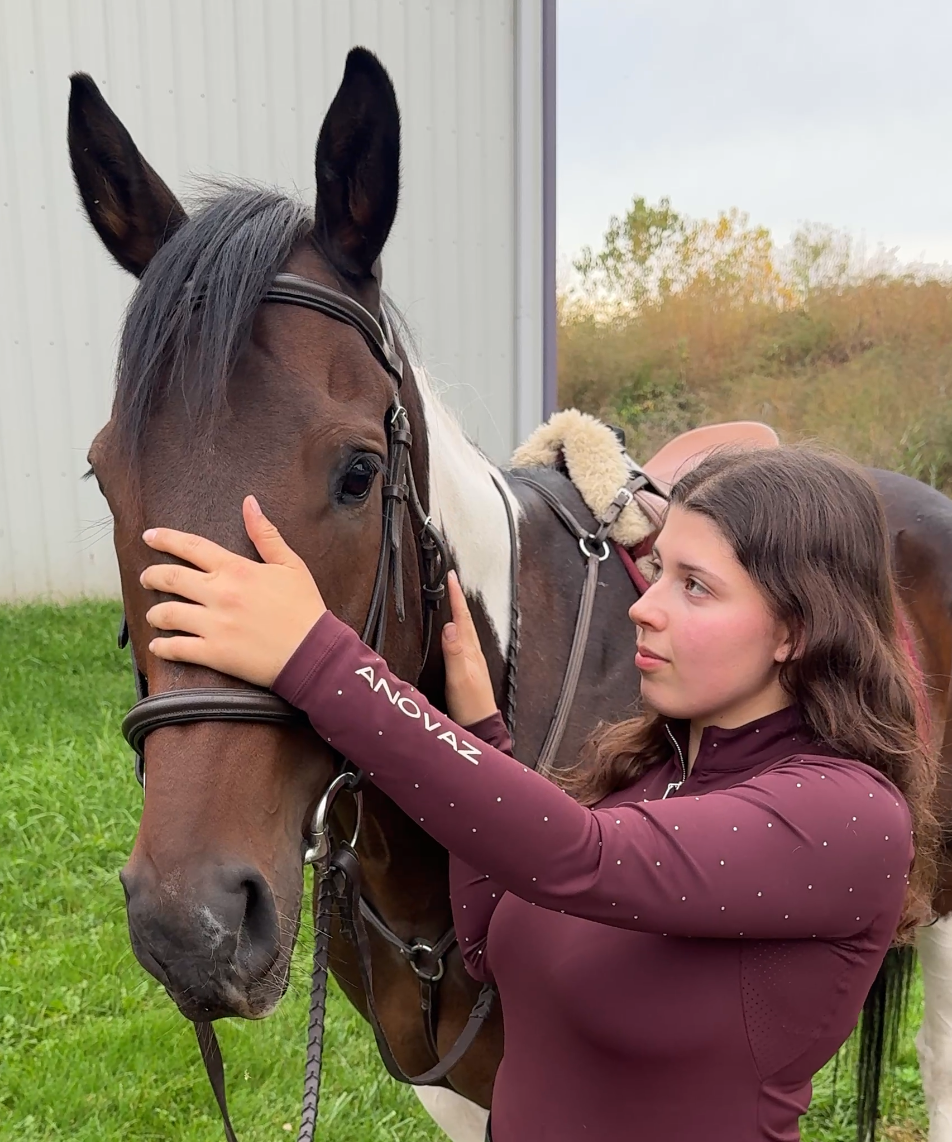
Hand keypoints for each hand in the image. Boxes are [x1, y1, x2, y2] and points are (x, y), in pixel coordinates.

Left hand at [139, 496, 325, 687]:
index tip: (150, 536)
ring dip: (154, 614)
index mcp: (236, 570)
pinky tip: (158, 646)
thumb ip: (265, 534)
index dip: (165, 539)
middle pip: (171, 578)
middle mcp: (220, 594)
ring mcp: (214, 624)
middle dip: (152, 576)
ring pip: (167, 614)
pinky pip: (177, 648)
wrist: (314, 652)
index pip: (191, 547)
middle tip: (147, 578)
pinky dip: (162, 647)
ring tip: (154, 615)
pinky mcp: (214, 653)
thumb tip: (249, 503)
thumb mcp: (291, 565)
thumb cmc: (305, 608)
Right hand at [442, 571, 497, 726]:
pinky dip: (458, 630)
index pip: (462, 618)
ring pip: (465, 630)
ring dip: (459, 613)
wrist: (479, 727)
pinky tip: (455, 634)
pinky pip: (462, 642)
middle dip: (458, 599)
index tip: (451, 577)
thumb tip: (449, 625)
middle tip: (452, 581)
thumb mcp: (459, 678)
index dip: (456, 597)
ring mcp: (472, 661)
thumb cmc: (470, 706)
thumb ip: (454, 652)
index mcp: (470, 651)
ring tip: (453, 600)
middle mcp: (473, 653)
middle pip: (465, 620)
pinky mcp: (468, 670)